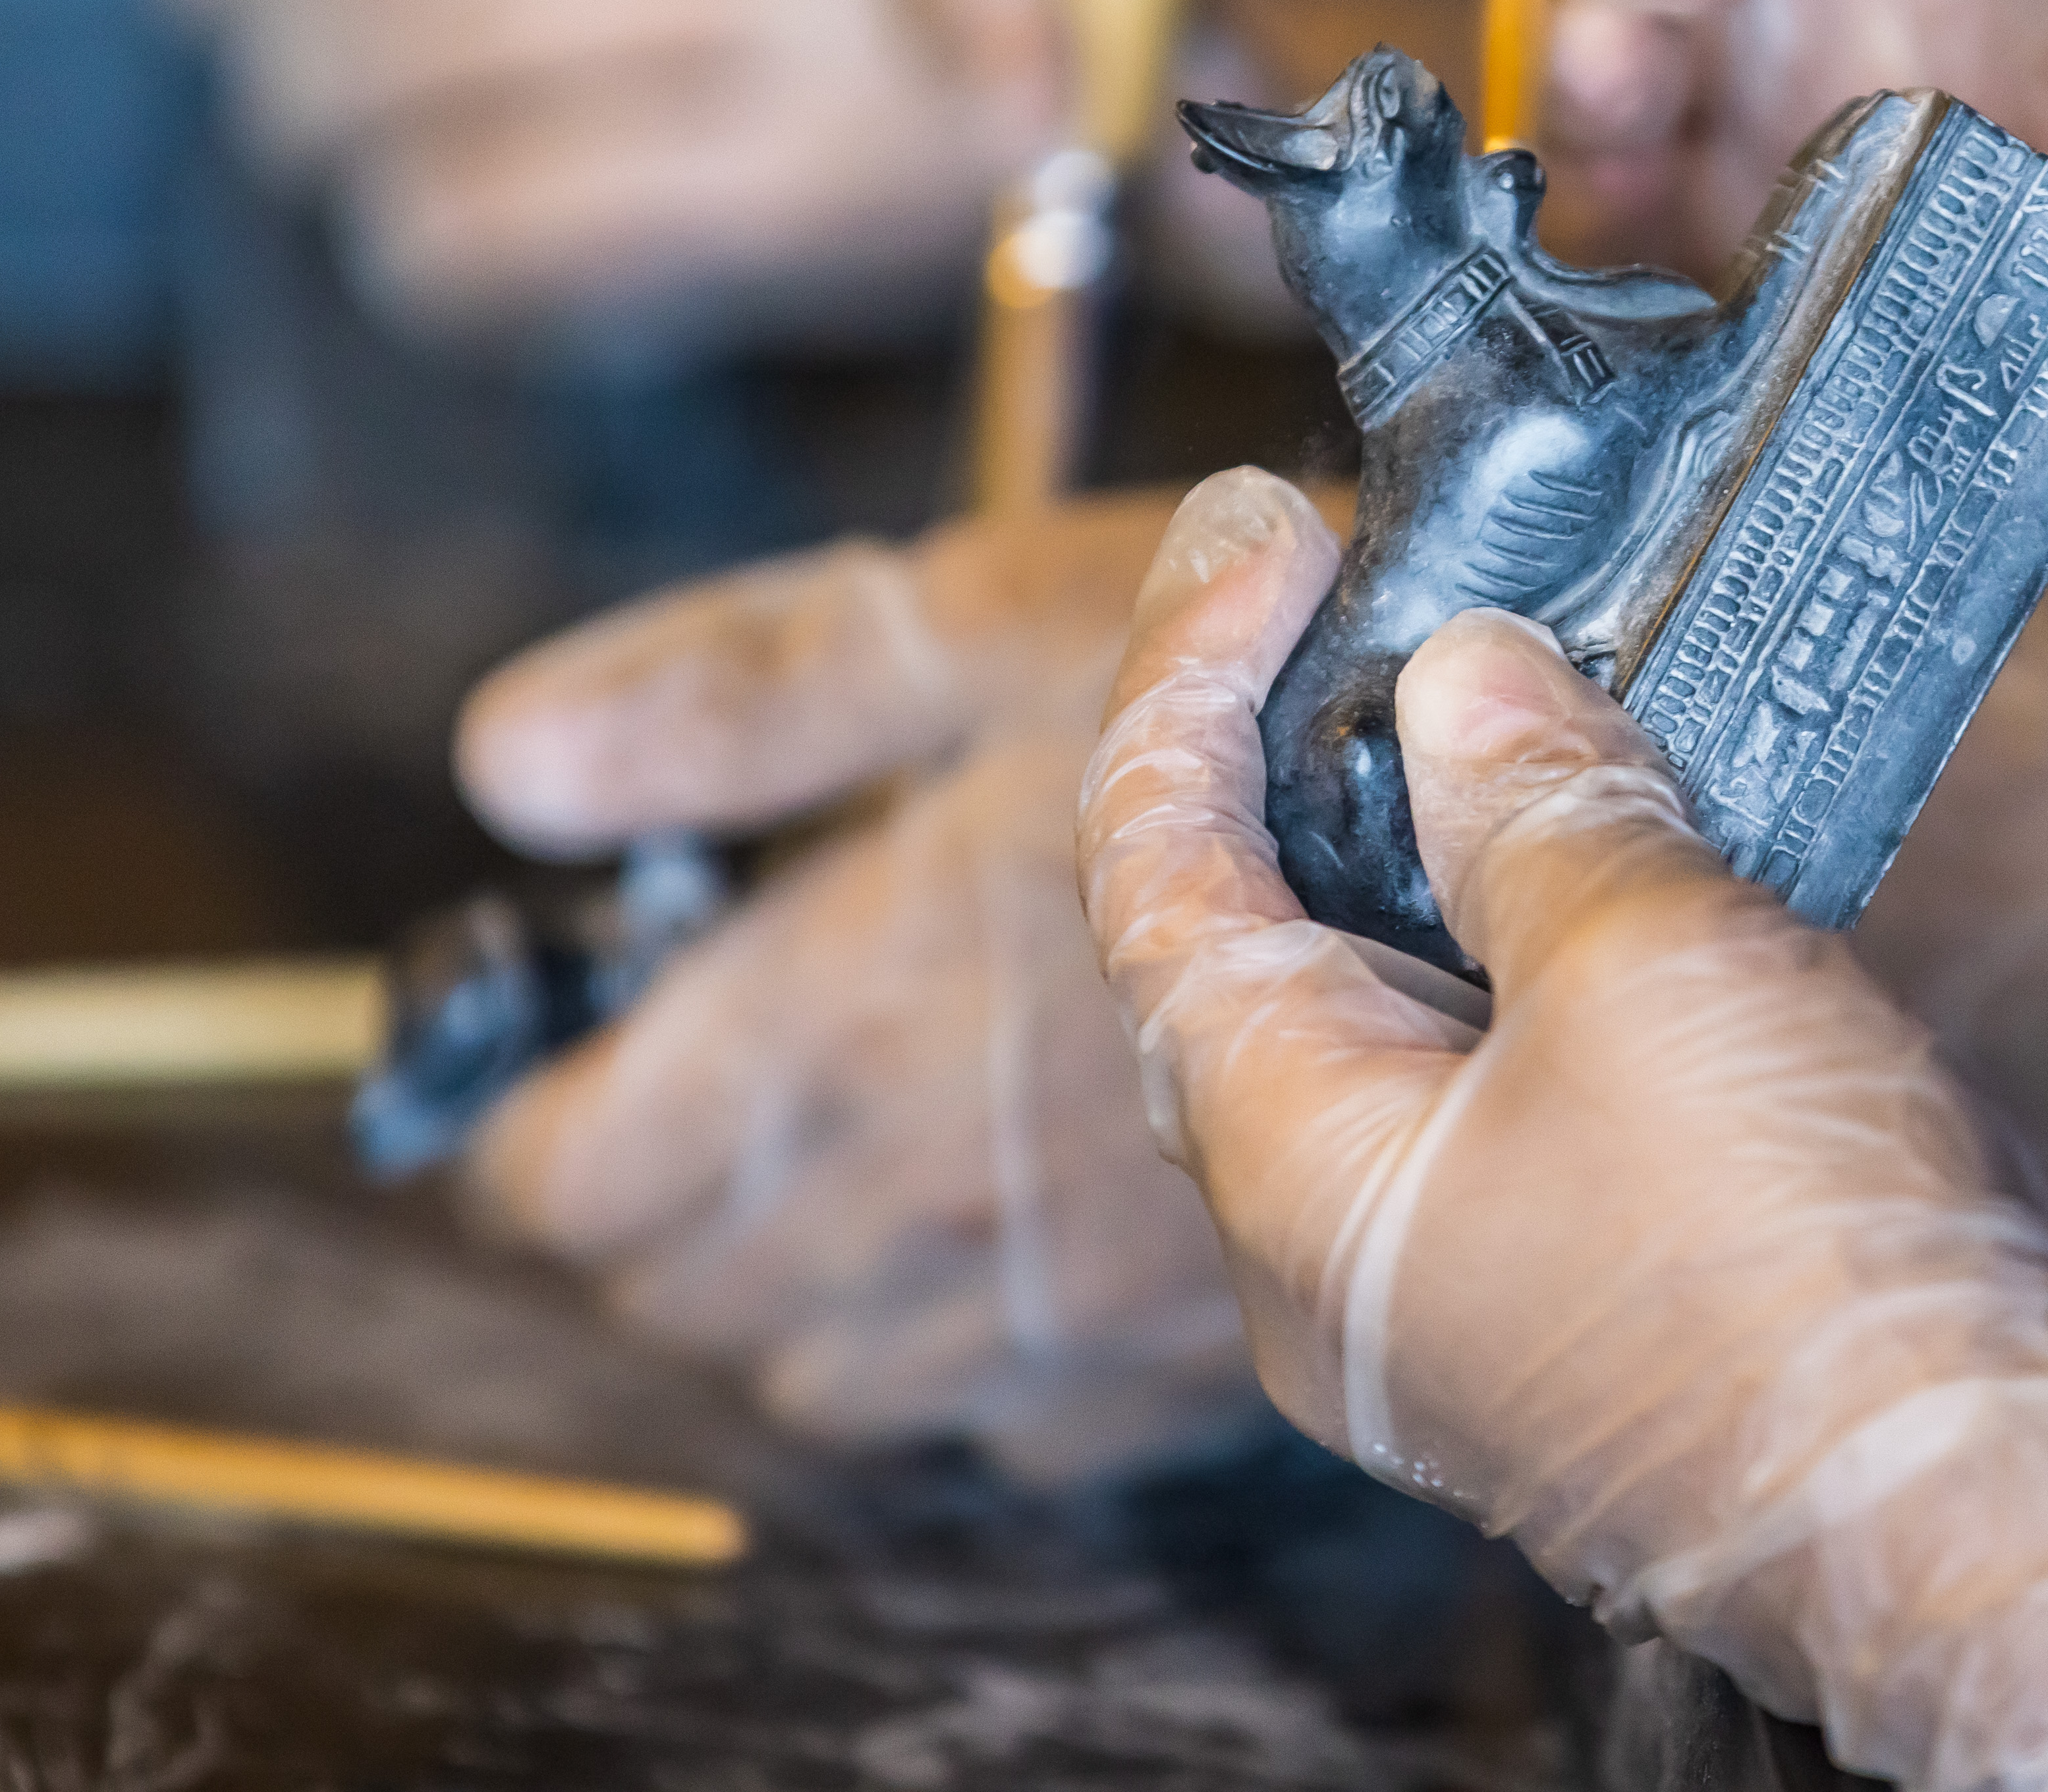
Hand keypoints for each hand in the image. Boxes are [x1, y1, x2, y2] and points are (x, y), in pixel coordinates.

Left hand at [454, 489, 1254, 1479]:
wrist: (1533, 814)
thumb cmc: (1254, 684)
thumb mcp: (969, 619)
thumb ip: (729, 698)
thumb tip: (513, 762)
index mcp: (844, 1022)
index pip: (567, 1178)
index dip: (533, 1111)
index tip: (575, 1038)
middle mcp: (929, 1197)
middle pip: (676, 1294)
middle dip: (655, 1194)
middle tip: (724, 1064)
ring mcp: (1060, 1304)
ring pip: (821, 1379)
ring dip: (795, 1284)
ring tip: (860, 1147)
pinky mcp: (1180, 1355)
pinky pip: (995, 1427)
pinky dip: (965, 1354)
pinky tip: (1015, 1225)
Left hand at [1080, 470, 2047, 1787]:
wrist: (2012, 1529)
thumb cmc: (1811, 1286)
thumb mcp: (1662, 977)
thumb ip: (1543, 811)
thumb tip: (1460, 681)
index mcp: (1296, 1179)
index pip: (1159, 883)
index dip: (1187, 682)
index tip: (1258, 534)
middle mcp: (1345, 1247)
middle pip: (1254, 947)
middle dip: (1294, 747)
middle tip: (1349, 577)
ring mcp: (1470, 1277)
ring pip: (1395, 1006)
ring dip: (1433, 832)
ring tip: (1492, 664)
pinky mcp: (1599, 1281)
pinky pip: (1515, 1069)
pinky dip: (1537, 929)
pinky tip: (1617, 828)